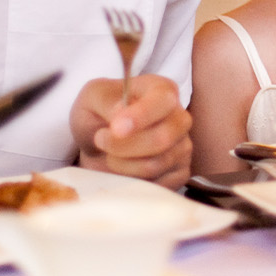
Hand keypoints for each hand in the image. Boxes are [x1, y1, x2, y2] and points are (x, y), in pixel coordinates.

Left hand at [71, 74, 191, 189]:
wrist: (96, 140)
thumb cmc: (98, 112)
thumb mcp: (93, 96)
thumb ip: (107, 101)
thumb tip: (122, 115)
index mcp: (162, 90)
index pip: (162, 102)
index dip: (140, 116)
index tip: (116, 128)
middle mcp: (179, 117)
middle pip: (162, 138)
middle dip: (125, 146)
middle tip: (100, 139)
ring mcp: (182, 146)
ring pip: (156, 164)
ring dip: (122, 164)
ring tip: (108, 154)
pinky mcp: (179, 172)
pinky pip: (159, 185)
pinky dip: (133, 181)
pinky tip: (122, 170)